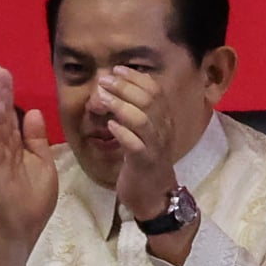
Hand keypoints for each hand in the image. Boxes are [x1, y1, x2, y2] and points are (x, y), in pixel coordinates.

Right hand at [0, 64, 58, 252]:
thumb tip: (34, 111)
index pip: (13, 113)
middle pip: (4, 114)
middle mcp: (6, 147)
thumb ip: (37, 138)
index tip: (3, 72)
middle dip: (1, 91)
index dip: (9, 93)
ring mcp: (0, 157)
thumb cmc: (35, 196)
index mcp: (18, 144)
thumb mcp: (43, 162)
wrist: (25, 225)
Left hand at [98, 66, 177, 219]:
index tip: (115, 70)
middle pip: (148, 100)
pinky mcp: (144, 163)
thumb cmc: (144, 161)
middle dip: (124, 87)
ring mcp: (155, 147)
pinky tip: (110, 127)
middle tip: (103, 81)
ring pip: (142, 119)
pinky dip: (123, 133)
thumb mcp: (143, 133)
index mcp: (164, 119)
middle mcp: (163, 129)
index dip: (135, 77)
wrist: (154, 195)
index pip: (155, 90)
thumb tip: (116, 88)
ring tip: (101, 100)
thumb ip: (135, 112)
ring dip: (120, 106)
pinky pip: (135, 145)